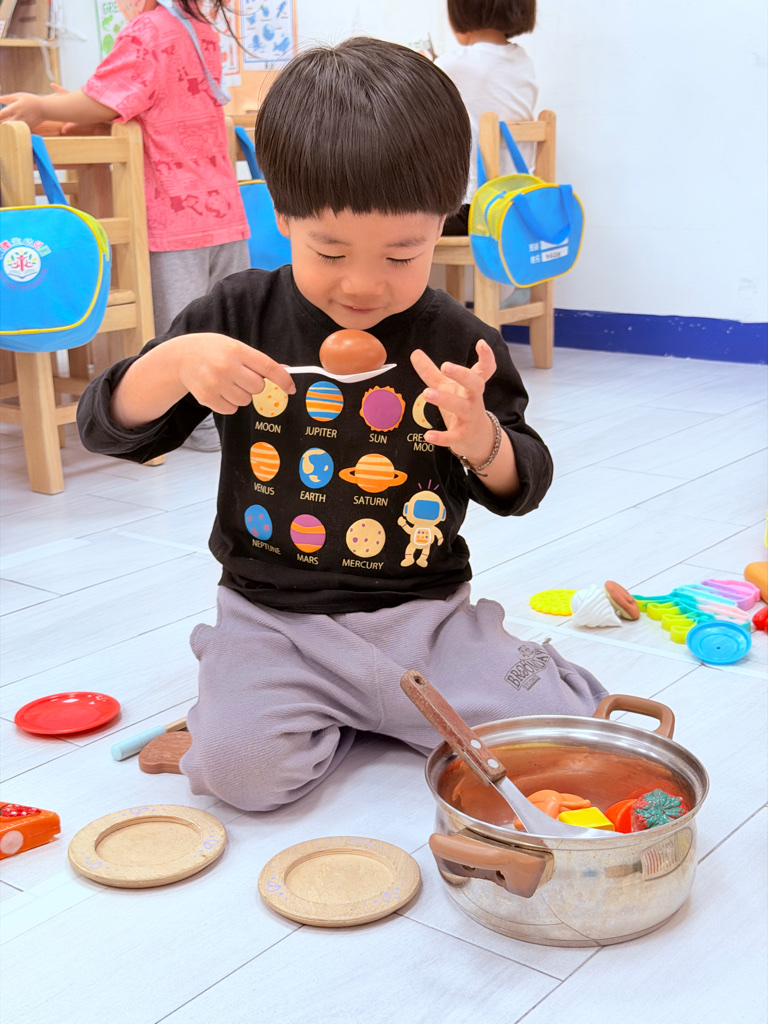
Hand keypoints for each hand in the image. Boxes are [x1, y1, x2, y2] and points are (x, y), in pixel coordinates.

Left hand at [0, 92, 45, 128]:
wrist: (45, 109)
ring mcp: (23, 124)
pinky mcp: (27, 129)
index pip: (1, 115)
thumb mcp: (18, 96)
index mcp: (14, 109)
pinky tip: (14, 128)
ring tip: (6, 126)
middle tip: (2, 121)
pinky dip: (15, 130)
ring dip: (8, 128)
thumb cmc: (31, 101)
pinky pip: (19, 131)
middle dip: (2, 123)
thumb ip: (7, 98)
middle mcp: (18, 118)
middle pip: (5, 124)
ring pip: (12, 129)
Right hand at [173, 334, 295, 413]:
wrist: (182, 357)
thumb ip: (258, 361)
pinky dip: (230, 403)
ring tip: (228, 382)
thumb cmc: (214, 351)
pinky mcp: (207, 398)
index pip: (268, 367)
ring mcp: (215, 383)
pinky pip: (232, 409)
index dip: (283, 380)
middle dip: (254, 385)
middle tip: (241, 377)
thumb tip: (285, 373)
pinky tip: (220, 390)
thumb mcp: (235, 347)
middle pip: (258, 387)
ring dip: (241, 395)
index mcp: (237, 350)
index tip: (291, 388)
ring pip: (245, 400)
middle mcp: (226, 367)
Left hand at [410, 339, 496, 466]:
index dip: (486, 356)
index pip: (485, 369)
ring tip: (426, 392)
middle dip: (461, 374)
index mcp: (472, 385)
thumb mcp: (447, 387)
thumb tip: (415, 353)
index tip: (481, 343)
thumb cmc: (461, 407)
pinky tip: (428, 435)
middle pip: (474, 383)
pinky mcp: (463, 435)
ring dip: (444, 399)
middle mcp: (473, 399)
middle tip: (445, 365)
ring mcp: (470, 417)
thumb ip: (431, 371)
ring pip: (461, 407)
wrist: (477, 439)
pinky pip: (453, 436)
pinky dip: (442, 437)